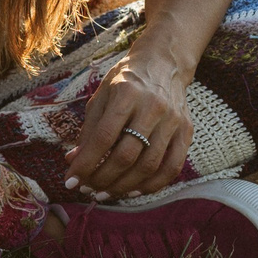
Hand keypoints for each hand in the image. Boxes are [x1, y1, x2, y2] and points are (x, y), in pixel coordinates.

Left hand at [63, 54, 193, 198]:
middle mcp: (152, 107)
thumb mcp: (101, 97)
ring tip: (105, 193)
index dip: (85, 164)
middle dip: (102, 179)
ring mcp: (172, 120)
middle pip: (126, 155)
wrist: (163, 63)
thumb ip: (88, 130)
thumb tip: (73, 161)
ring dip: (123, 187)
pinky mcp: (186, 131)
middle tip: (88, 190)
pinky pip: (171, 167)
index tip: (71, 182)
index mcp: (126, 93)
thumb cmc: (126, 81)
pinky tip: (133, 191)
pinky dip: (152, 185)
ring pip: (149, 166)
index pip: (103, 137)